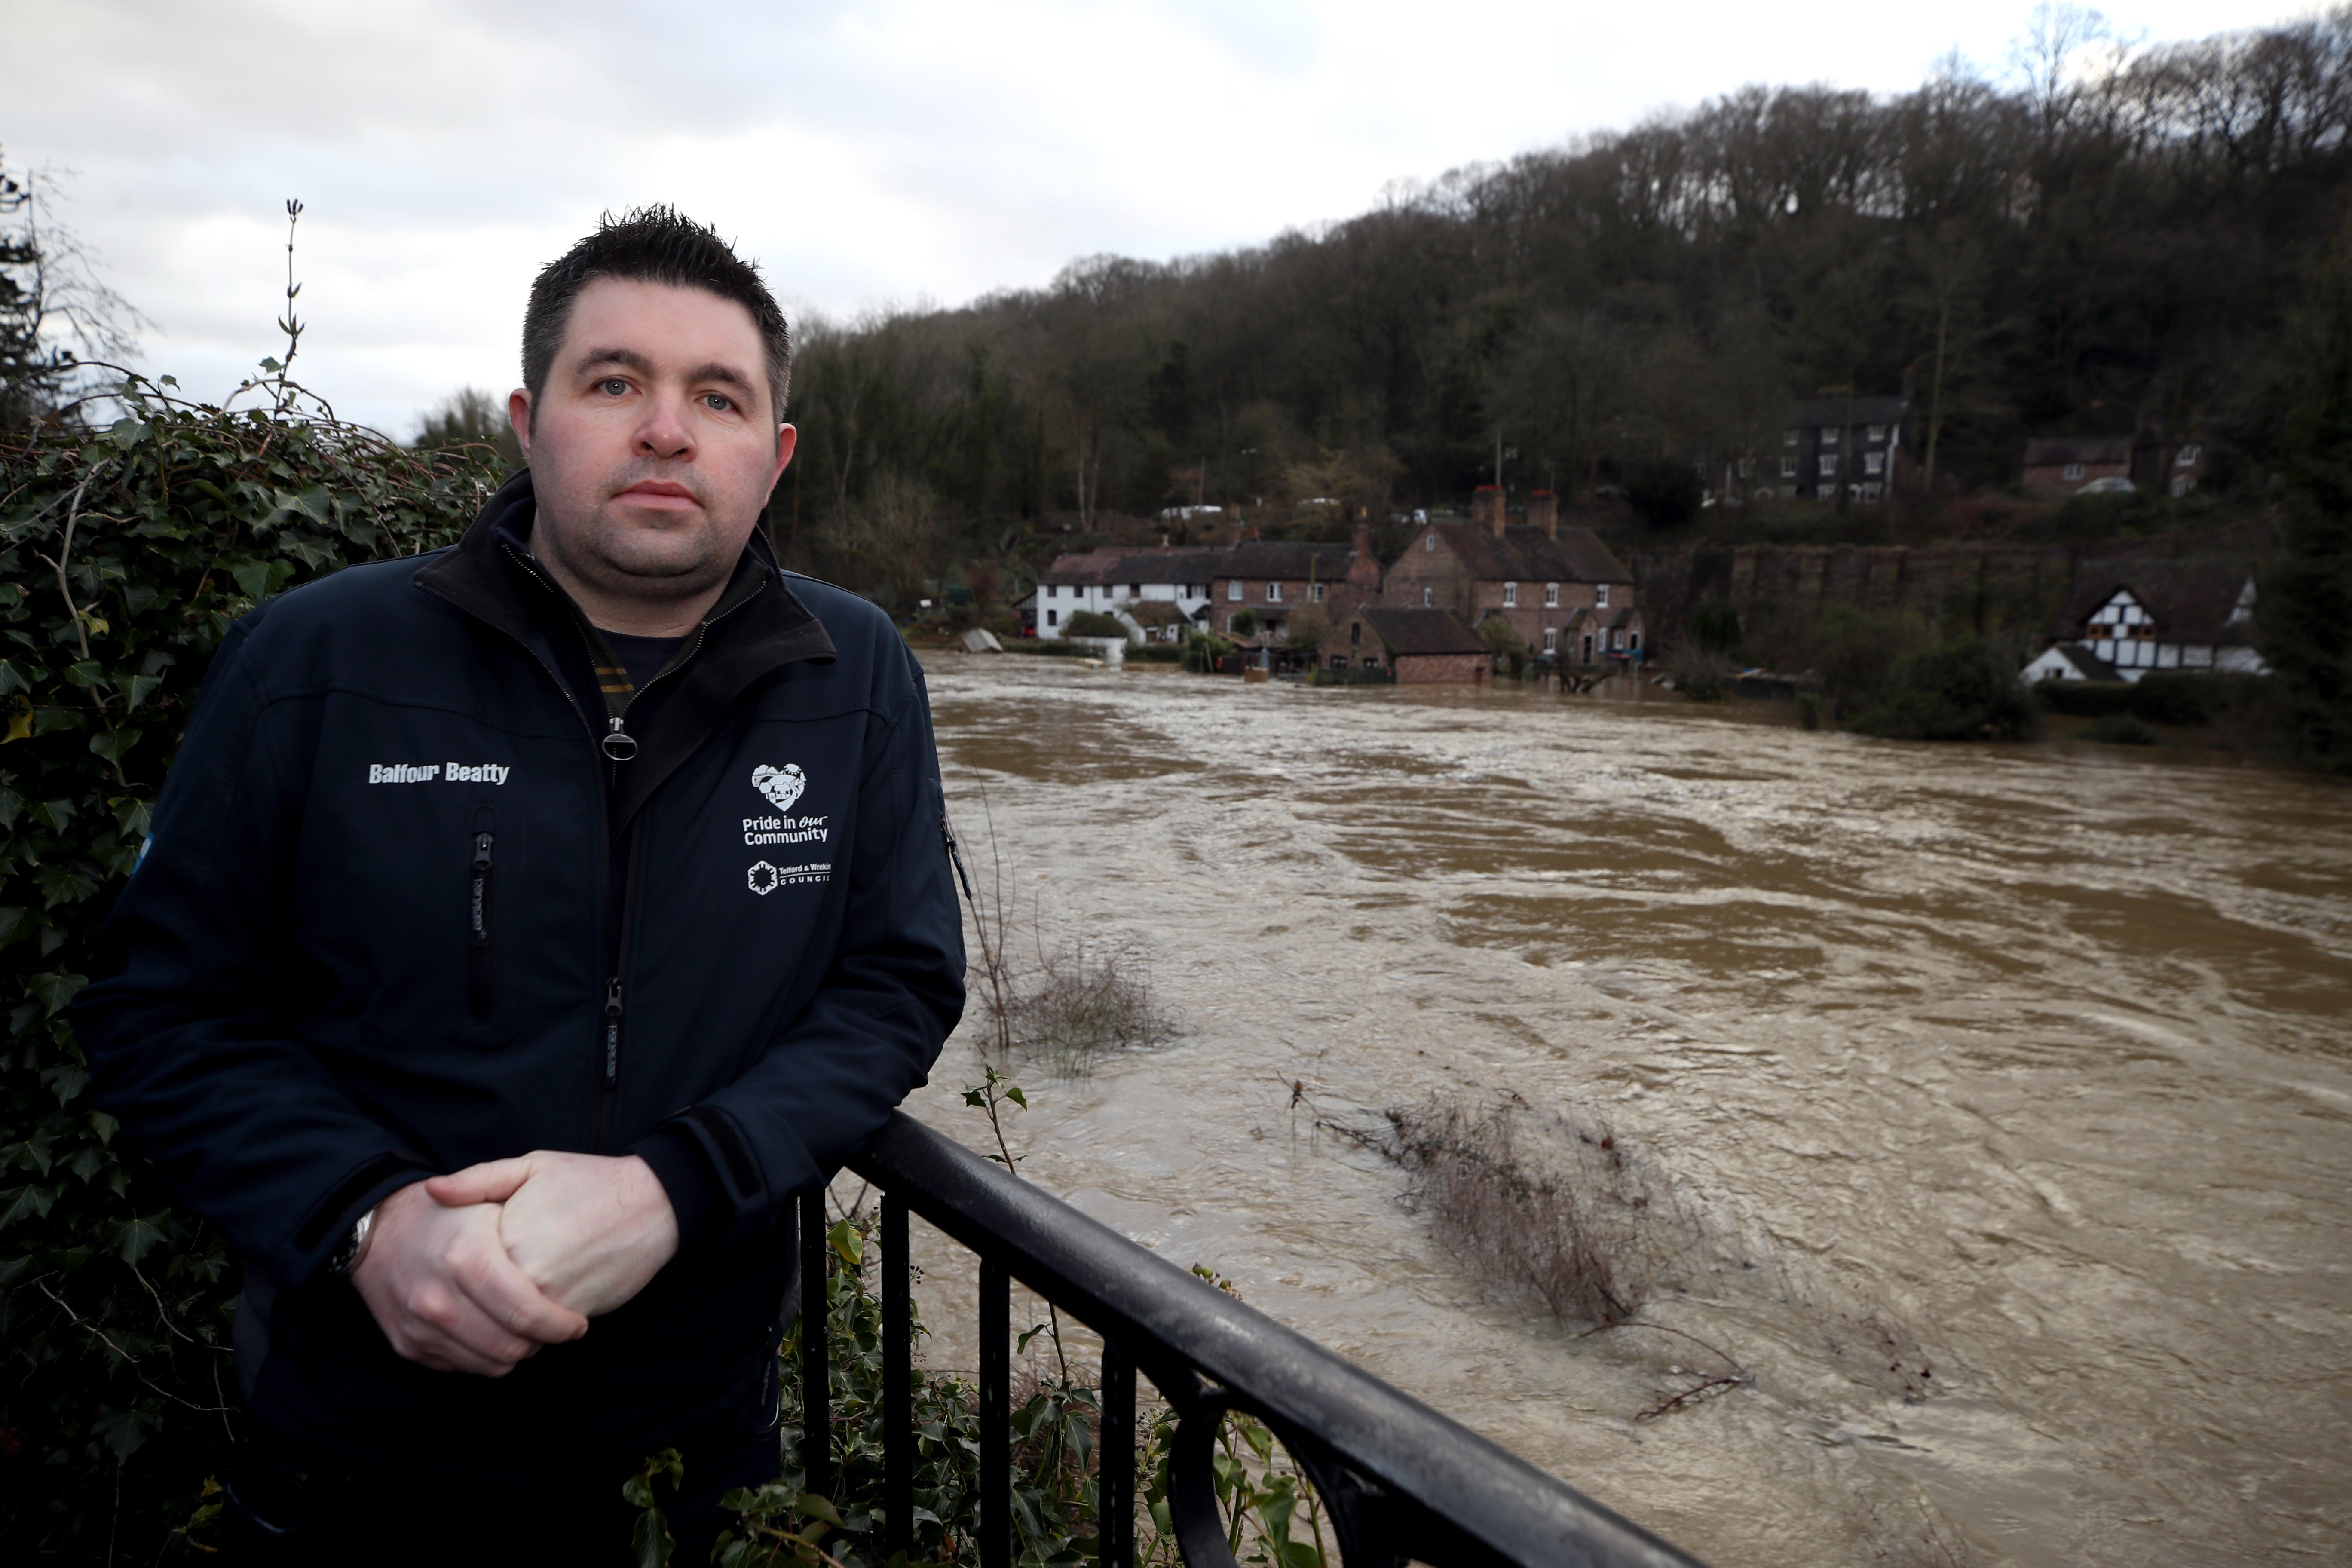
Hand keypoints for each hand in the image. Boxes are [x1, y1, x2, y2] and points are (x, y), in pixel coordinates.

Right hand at [349, 1180, 588, 1376]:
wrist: (375, 1232)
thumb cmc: (443, 1215)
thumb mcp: (481, 1194)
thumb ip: (520, 1206)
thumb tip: (550, 1223)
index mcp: (465, 1258)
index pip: (525, 1312)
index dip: (560, 1325)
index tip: (577, 1323)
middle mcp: (439, 1299)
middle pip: (511, 1346)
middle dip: (543, 1342)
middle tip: (557, 1328)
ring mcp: (421, 1327)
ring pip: (490, 1364)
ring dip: (517, 1352)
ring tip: (529, 1330)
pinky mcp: (410, 1346)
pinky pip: (463, 1367)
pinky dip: (486, 1355)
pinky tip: (495, 1331)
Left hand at [427, 1152, 678, 1319]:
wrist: (654, 1203)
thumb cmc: (590, 1181)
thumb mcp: (532, 1166)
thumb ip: (479, 1180)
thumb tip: (432, 1190)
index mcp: (506, 1232)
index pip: (462, 1270)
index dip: (464, 1270)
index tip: (472, 1264)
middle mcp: (525, 1269)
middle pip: (481, 1304)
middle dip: (479, 1305)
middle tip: (488, 1289)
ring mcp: (551, 1296)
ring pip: (508, 1327)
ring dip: (506, 1323)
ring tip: (514, 1300)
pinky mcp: (575, 1314)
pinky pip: (540, 1335)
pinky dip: (536, 1330)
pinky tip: (541, 1308)